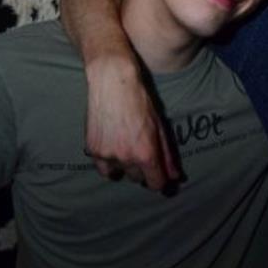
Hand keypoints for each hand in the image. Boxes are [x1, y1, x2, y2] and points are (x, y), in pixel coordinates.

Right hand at [85, 55, 178, 189]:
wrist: (113, 84)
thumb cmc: (140, 102)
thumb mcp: (159, 128)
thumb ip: (167, 156)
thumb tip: (174, 177)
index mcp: (146, 154)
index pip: (155, 183)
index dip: (158, 181)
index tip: (157, 175)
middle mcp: (126, 158)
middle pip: (137, 178)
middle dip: (141, 169)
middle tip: (139, 150)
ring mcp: (107, 155)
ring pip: (118, 173)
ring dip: (123, 165)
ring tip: (124, 145)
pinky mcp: (92, 149)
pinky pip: (102, 168)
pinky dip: (108, 163)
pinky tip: (112, 147)